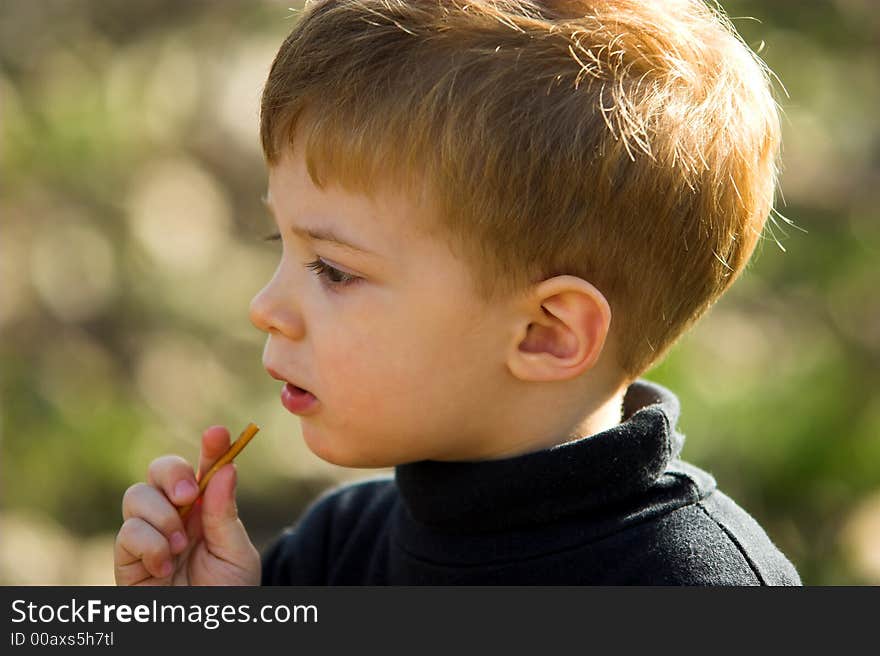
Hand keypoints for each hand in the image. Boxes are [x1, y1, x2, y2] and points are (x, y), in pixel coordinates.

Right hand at [114, 426, 260, 585]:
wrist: (205, 635)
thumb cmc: (227, 596)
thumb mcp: (236, 554)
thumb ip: (225, 514)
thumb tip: (226, 467)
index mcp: (206, 510)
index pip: (205, 469)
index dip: (211, 447)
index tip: (218, 432)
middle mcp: (175, 516)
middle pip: (158, 469)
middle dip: (172, 473)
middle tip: (189, 495)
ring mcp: (148, 535)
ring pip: (137, 495)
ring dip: (161, 517)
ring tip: (180, 546)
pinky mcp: (127, 560)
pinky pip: (127, 533)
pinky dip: (148, 545)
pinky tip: (164, 565)